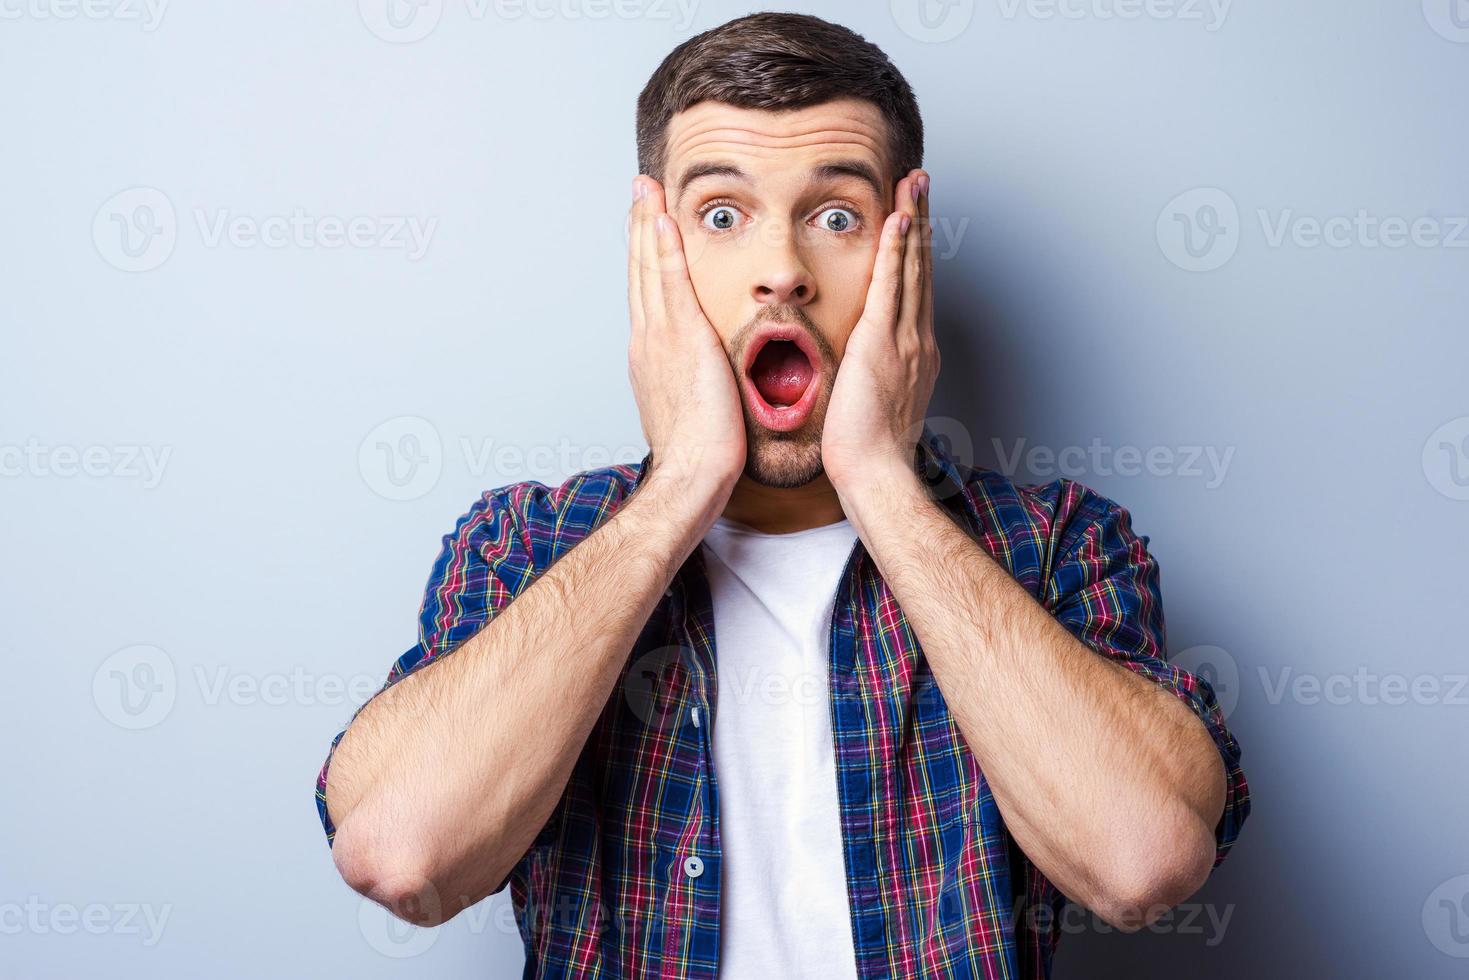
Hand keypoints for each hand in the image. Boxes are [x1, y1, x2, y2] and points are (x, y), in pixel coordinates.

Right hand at [627, 175, 745, 499]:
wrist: (691, 476)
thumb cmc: (699, 455)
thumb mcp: (692, 408)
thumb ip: (695, 382)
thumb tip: (707, 376)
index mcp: (651, 356)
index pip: (647, 294)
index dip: (644, 256)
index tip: (646, 226)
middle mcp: (648, 341)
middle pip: (639, 271)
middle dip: (639, 227)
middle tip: (638, 188)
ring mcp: (661, 339)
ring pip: (649, 269)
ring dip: (647, 223)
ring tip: (645, 188)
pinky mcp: (683, 341)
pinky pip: (671, 284)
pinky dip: (664, 250)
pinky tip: (662, 219)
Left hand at [822, 169, 939, 495]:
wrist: (874, 473)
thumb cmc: (865, 451)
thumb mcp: (870, 403)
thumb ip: (867, 377)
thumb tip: (854, 371)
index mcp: (913, 354)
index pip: (914, 291)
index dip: (915, 251)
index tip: (912, 219)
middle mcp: (917, 340)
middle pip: (921, 268)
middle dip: (922, 221)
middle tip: (920, 182)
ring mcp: (905, 340)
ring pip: (912, 268)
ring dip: (914, 221)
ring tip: (914, 183)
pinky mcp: (883, 343)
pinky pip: (892, 286)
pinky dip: (898, 250)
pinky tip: (899, 219)